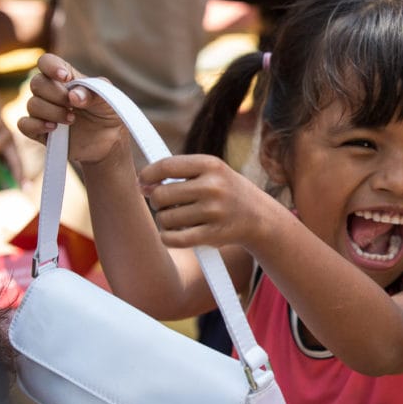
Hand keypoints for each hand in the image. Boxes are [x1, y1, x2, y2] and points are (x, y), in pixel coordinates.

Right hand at [17, 53, 127, 164]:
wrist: (111, 140)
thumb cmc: (108, 113)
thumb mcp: (108, 99)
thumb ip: (93, 92)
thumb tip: (73, 96)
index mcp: (65, 78)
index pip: (46, 62)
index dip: (51, 67)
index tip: (66, 78)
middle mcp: (50, 92)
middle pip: (37, 83)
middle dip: (56, 94)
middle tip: (73, 105)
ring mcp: (44, 112)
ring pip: (32, 105)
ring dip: (52, 112)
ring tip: (72, 120)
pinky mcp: (41, 132)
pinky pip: (24, 125)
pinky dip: (36, 125)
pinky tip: (53, 128)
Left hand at [139, 153, 276, 250]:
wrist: (260, 217)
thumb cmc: (225, 191)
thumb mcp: (210, 172)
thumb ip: (178, 173)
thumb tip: (142, 184)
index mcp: (211, 164)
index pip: (166, 166)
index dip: (147, 175)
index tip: (144, 182)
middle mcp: (213, 186)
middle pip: (162, 195)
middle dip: (157, 202)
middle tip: (164, 205)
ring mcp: (214, 211)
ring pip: (165, 219)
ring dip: (164, 221)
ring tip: (176, 219)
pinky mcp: (213, 235)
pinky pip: (174, 239)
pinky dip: (168, 237)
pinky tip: (173, 233)